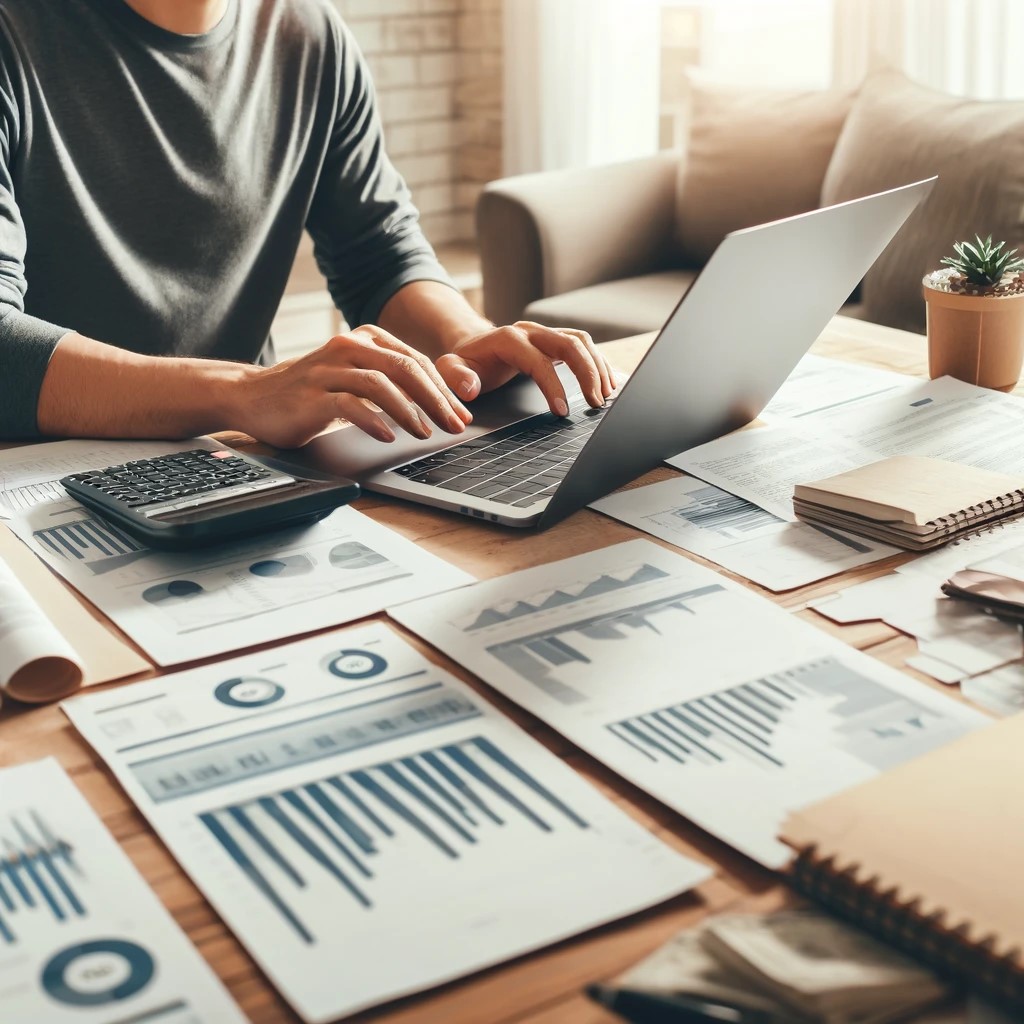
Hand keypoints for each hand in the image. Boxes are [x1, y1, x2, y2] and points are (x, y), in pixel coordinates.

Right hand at [235, 326, 472, 447]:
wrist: (253, 396)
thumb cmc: (311, 393)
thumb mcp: (355, 380)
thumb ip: (390, 383)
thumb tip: (437, 406)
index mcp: (365, 339)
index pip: (416, 361)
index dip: (444, 389)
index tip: (461, 414)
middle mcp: (348, 347)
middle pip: (405, 368)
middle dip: (436, 399)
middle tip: (454, 425)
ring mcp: (329, 369)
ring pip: (380, 383)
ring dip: (409, 411)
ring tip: (426, 433)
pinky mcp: (312, 395)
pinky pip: (349, 404)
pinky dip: (373, 421)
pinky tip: (388, 437)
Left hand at [434, 321, 617, 415]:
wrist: (472, 346)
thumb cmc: (465, 362)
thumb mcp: (451, 369)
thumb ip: (455, 377)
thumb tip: (470, 388)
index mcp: (509, 338)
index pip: (539, 361)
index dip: (553, 386)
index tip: (563, 412)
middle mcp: (531, 331)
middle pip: (570, 343)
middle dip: (588, 373)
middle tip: (597, 403)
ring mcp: (545, 333)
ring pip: (582, 342)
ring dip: (598, 367)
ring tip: (606, 396)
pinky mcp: (555, 340)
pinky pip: (583, 345)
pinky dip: (598, 362)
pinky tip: (609, 382)